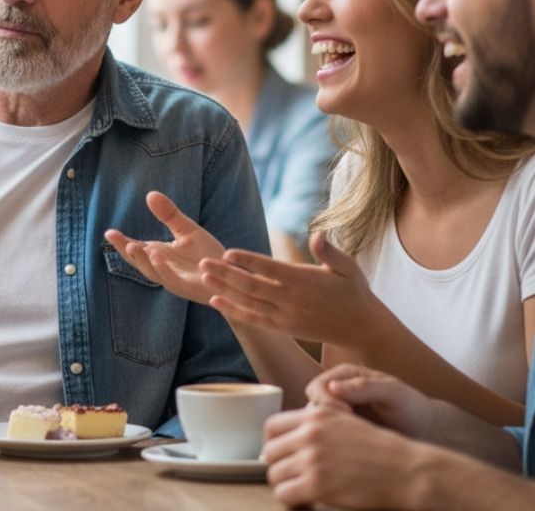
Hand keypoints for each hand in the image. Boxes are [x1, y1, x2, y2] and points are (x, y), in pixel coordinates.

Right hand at [104, 191, 223, 304]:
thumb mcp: (187, 230)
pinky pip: (172, 279)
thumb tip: (150, 194)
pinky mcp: (189, 288)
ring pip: (153, 272)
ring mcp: (175, 280)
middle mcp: (164, 269)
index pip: (137, 249)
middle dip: (126, 251)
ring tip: (132, 245)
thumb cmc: (208, 255)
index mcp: (160, 256)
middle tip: (115, 238)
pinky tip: (156, 255)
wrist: (234, 276)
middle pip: (139, 262)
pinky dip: (162, 268)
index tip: (108, 232)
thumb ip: (169, 214)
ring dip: (142, 260)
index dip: (121, 242)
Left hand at [199, 231, 381, 343]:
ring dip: (224, 290)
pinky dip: (234, 310)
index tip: (227, 253)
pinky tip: (216, 301)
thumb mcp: (348, 268)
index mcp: (303, 281)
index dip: (248, 261)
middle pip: (252, 285)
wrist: (361, 329)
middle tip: (202, 261)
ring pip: (248, 302)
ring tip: (202, 277)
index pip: (269, 268)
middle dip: (225, 274)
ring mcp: (285, 316)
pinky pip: (254, 319)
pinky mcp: (283, 328)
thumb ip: (330, 252)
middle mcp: (291, 300)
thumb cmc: (354, 291)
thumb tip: (317, 236)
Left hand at [263, 405, 428, 508]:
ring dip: (284, 485)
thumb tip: (295, 435)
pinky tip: (306, 502)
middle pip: (269, 452)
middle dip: (278, 467)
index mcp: (314, 415)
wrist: (405, 470)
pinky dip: (291, 501)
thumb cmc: (381, 449)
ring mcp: (312, 459)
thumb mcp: (345, 421)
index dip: (273, 444)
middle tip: (291, 478)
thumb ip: (318, 424)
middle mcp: (309, 433)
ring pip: (274, 474)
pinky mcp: (317, 485)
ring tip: (299, 492)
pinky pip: (285, 494)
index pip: (272, 426)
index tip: (281, 456)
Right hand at [304, 363, 439, 439]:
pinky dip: (335, 445)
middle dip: (325, 419)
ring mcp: (340, 414)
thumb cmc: (412, 407)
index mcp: (344, 376)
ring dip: (329, 434)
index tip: (346, 413)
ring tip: (352, 442)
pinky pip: (329, 439)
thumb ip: (364, 387)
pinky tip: (353, 451)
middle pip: (312, 405)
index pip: (318, 386)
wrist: (427, 430)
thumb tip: (332, 387)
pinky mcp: (345, 434)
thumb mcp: (393, 392)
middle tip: (348, 431)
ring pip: (318, 425)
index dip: (325, 400)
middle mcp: (337, 393)